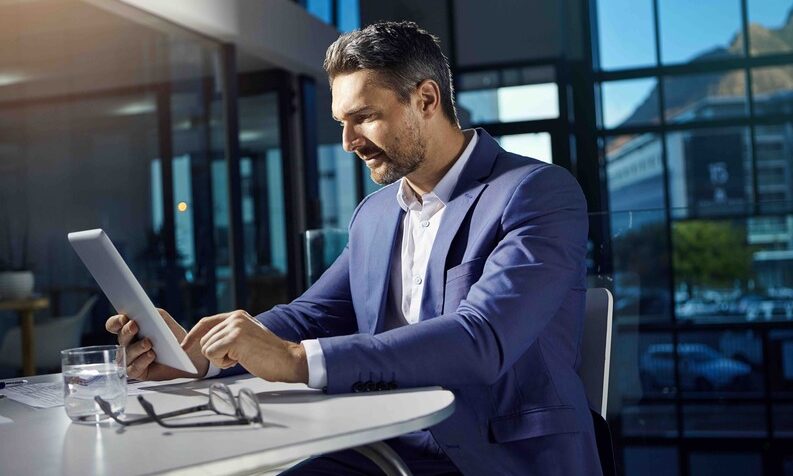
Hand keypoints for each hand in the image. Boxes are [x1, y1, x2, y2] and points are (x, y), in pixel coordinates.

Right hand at [105, 309, 208, 380]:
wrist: (188, 353)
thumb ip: (153, 314)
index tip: (124, 318)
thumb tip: (144, 313)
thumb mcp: (164, 320)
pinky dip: (142, 361)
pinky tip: (151, 355)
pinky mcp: (137, 372)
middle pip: (120, 338)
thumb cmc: (174, 336)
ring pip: (125, 354)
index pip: (114, 325)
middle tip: (134, 326)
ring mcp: (130, 359)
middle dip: (126, 331)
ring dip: (137, 347)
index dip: (116, 321)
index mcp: (130, 329)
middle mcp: (127, 344)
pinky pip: (133, 369)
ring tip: (149, 343)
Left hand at [181, 310, 307, 383]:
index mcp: (238, 316)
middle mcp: (235, 318)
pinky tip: (240, 360)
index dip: (192, 335)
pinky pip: (213, 355)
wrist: (287, 360)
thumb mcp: (246, 338)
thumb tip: (206, 343)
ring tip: (241, 357)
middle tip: (237, 356)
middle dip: (216, 354)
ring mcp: (235, 327)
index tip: (184, 346)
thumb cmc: (269, 355)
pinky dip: (223, 363)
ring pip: (207, 348)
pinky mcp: (235, 338)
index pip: (206, 322)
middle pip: (204, 339)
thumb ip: (228, 335)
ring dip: (220, 359)